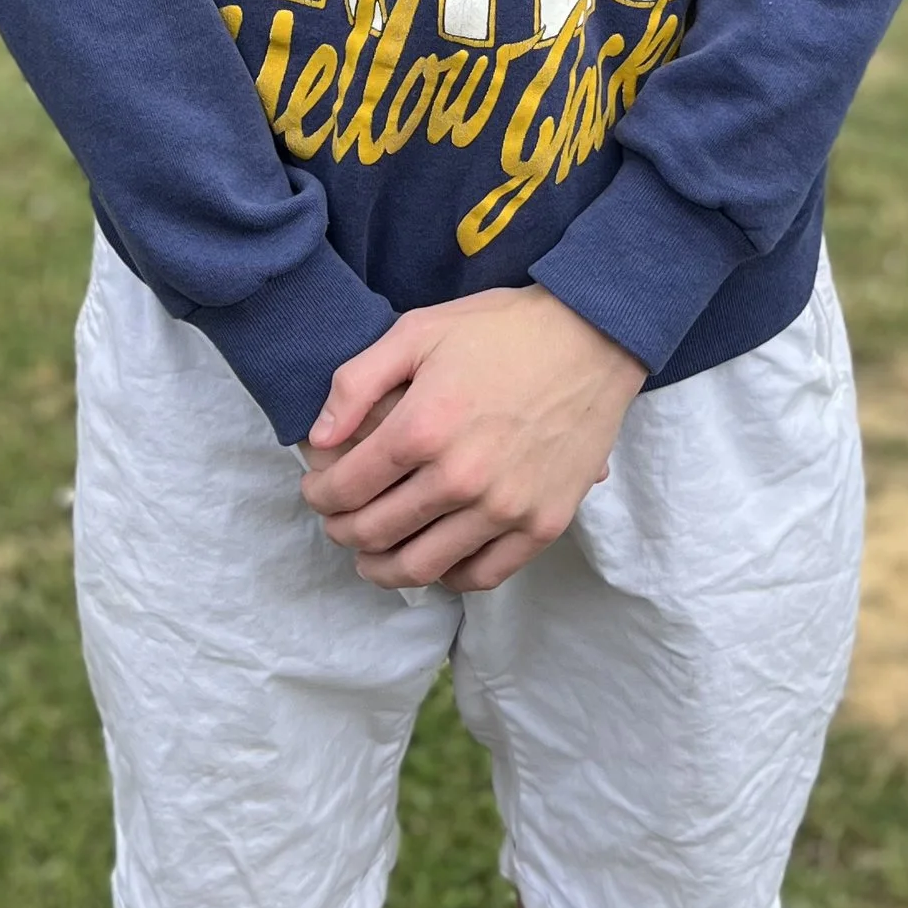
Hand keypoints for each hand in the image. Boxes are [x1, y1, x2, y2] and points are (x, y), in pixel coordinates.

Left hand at [299, 288, 647, 592]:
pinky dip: (447, 576)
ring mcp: (505, 508)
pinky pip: (482, 576)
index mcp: (423, 428)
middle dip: (342, 531)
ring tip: (372, 555)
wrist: (591, 338)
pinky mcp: (542, 524)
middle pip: (377, 532)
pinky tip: (433, 560)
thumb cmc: (500, 330)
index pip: (347, 487)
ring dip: (383, 567)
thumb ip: (356, 383)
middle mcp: (461, 478)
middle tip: (337, 521)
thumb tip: (318, 440)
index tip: (316, 489)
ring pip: (422, 567)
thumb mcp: (416, 332)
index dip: (319, 494)